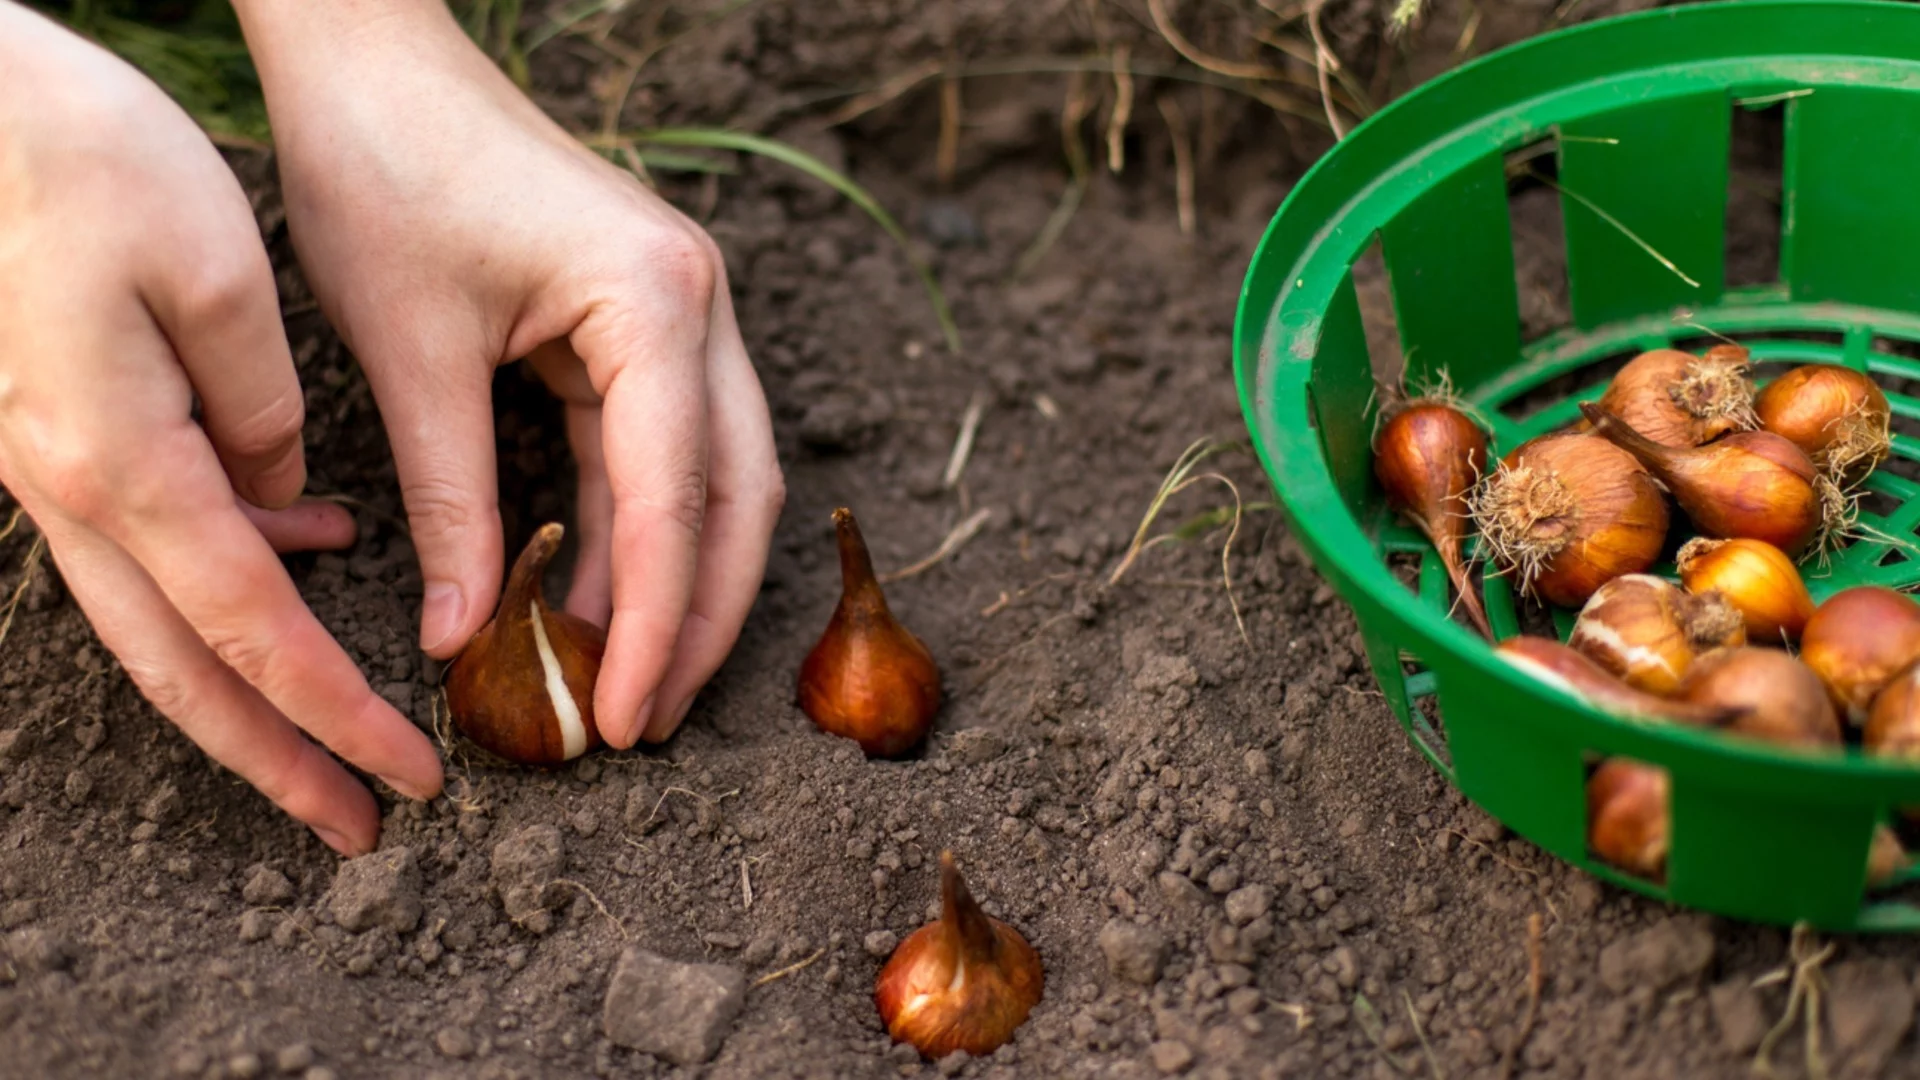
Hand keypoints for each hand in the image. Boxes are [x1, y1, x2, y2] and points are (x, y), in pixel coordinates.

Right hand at [0, 3, 442, 855]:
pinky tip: (303, 541)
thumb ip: (262, 409)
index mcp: (121, 463)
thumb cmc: (74, 154)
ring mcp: (44, 466)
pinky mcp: (47, 431)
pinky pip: (144, 536)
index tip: (410, 777)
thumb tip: (289, 501)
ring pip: (155, 620)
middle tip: (358, 826)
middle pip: (183, 669)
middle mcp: (68, 488)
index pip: (252, 632)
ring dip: (246, 688)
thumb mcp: (212, 271)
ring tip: (333, 733)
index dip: (334, 717)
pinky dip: (223, 571)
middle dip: (276, 760)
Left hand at [233, 1, 784, 747]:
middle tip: (649, 720)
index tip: (628, 715)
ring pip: (716, 478)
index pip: (676, 497)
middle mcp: (699, 306)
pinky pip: (662, 447)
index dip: (658, 621)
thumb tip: (466, 638)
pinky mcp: (645, 321)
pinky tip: (601, 596)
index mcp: (656, 302)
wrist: (373, 59)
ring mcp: (684, 311)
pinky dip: (637, 528)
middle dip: (702, 617)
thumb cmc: (384, 172)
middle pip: (737, 495)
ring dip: (679, 580)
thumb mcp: (410, 353)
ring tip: (631, 680)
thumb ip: (452, 502)